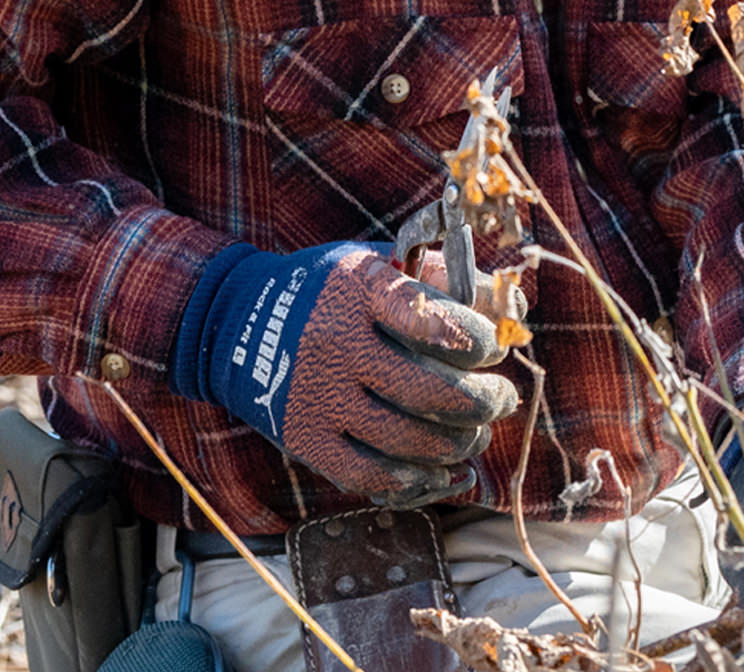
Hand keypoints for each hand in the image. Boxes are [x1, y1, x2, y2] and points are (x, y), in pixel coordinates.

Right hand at [171, 243, 518, 504]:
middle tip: (501, 399)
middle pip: (427, 390)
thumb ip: (436, 279)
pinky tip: (444, 470)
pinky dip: (417, 480)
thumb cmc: (325, 290)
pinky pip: (371, 475)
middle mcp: (337, 343)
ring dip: (457, 443)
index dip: (476, 340)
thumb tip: (506, 306)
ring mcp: (319, 396)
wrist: (237, 323)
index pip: (431, 320)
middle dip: (481, 401)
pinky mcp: (306, 439)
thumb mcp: (373, 263)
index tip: (492, 348)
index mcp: (358, 290)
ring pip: (406, 439)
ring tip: (476, 433)